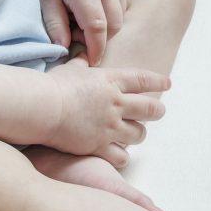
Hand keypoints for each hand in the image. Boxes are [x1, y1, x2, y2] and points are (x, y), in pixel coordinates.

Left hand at [36, 0, 131, 65]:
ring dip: (108, 24)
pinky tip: (97, 3)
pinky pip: (125, 2)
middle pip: (114, 25)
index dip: (96, 48)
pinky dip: (114, 10)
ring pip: (121, 15)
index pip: (97, 27)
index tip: (92, 61)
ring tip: (87, 16)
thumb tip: (64, 48)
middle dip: (102, 38)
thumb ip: (55, 24)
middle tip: (81, 35)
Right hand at [44, 54, 169, 165]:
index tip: (168, 83)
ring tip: (135, 135)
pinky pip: (121, 156)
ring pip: (139, 134)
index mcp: (111, 81)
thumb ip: (81, 63)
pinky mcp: (99, 145)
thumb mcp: (71, 68)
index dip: (158, 82)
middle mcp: (116, 103)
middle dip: (157, 111)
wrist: (41, 107)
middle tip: (159, 112)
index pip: (143, 80)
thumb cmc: (53, 85)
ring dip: (139, 135)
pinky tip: (119, 154)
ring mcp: (109, 125)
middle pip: (150, 109)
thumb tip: (83, 54)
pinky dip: (122, 156)